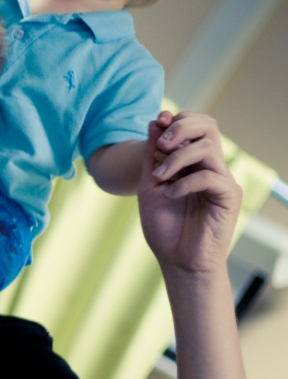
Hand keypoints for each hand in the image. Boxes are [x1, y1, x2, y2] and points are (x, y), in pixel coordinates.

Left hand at [138, 111, 240, 277]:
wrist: (176, 259)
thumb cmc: (163, 225)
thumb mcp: (150, 185)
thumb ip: (153, 155)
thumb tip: (156, 121)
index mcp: (193, 162)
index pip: (196, 125)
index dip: (177, 119)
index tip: (156, 122)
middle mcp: (211, 167)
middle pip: (208, 127)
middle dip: (181, 128)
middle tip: (160, 145)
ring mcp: (222, 180)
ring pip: (207, 147)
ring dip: (177, 158)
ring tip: (158, 178)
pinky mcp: (229, 196)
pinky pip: (210, 177)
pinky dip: (185, 182)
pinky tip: (170, 195)